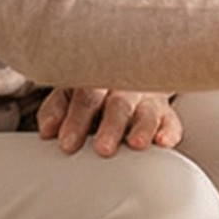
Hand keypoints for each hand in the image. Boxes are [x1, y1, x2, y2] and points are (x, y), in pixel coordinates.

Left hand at [37, 87, 181, 157]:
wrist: (127, 70)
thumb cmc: (93, 90)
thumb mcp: (69, 93)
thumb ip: (55, 109)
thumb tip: (47, 130)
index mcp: (96, 79)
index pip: (86, 97)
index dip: (76, 119)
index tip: (66, 143)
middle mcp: (124, 86)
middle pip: (119, 104)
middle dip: (111, 126)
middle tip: (103, 148)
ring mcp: (147, 99)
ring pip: (148, 112)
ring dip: (143, 128)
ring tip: (137, 144)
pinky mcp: (166, 113)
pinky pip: (172, 121)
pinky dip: (169, 132)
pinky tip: (164, 142)